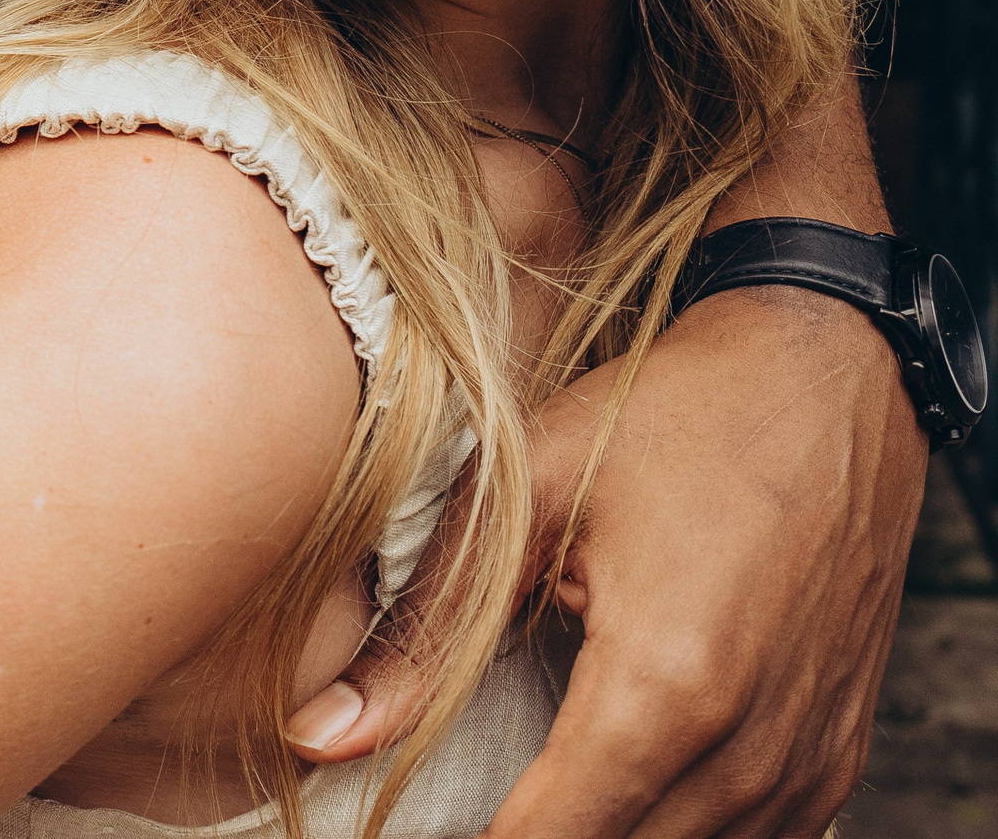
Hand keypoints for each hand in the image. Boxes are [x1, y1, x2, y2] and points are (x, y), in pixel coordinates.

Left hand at [284, 286, 925, 837]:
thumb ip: (426, 626)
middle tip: (463, 807)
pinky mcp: (837, 747)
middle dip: (541, 838)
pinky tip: (623, 783)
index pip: (558, 837)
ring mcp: (810, 753)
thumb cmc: (674, 413)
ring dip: (614, 832)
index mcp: (667, 686)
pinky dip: (684, 824)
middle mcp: (753, 743)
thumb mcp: (526, 495)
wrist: (830, 372)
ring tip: (536, 789)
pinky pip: (762, 837)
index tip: (416, 829)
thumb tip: (325, 730)